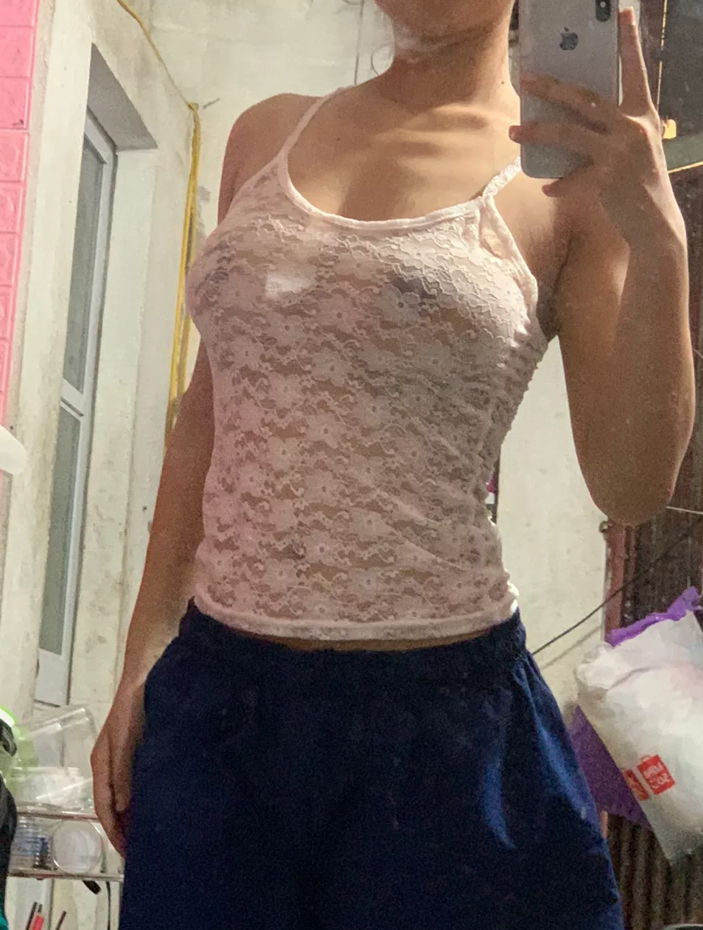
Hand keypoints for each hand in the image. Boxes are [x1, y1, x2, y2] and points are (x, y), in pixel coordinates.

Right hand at [91, 680, 145, 857]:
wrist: (149, 672)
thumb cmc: (134, 704)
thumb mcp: (125, 737)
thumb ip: (122, 769)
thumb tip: (121, 808)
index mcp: (102, 763)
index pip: (103, 807)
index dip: (114, 832)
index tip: (128, 855)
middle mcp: (112, 764)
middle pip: (114, 806)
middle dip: (124, 830)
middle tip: (142, 853)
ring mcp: (127, 757)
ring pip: (128, 795)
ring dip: (136, 816)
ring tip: (151, 836)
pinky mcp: (143, 750)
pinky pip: (141, 782)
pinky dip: (146, 798)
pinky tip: (160, 805)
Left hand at [509, 8, 684, 245]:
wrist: (655, 222)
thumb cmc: (640, 182)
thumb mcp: (636, 147)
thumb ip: (611, 129)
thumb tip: (572, 118)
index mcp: (643, 115)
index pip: (635, 71)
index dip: (629, 42)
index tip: (623, 13)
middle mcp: (633, 128)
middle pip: (585, 99)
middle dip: (552, 87)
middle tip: (527, 78)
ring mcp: (620, 154)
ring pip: (569, 133)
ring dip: (538, 131)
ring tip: (514, 131)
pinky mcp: (607, 181)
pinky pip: (570, 178)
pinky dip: (558, 183)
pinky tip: (548, 187)